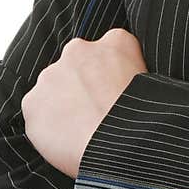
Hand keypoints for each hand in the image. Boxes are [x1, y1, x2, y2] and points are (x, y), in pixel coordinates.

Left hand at [21, 28, 147, 180]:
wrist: (117, 146)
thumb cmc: (143, 120)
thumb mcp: (155, 82)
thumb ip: (135, 71)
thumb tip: (128, 82)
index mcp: (116, 42)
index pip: (110, 51)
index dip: (111, 75)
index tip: (114, 94)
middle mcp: (79, 50)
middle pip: (76, 67)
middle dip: (83, 87)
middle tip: (98, 115)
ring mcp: (52, 75)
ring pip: (54, 88)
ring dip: (64, 105)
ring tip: (83, 131)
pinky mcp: (33, 102)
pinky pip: (38, 112)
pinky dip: (48, 126)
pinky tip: (68, 140)